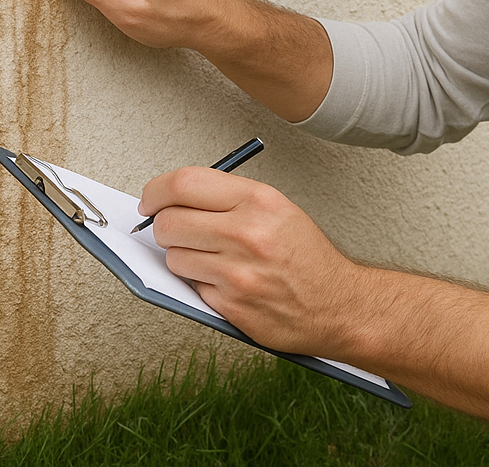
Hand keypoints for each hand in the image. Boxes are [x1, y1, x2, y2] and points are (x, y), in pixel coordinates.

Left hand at [139, 167, 367, 356]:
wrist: (337, 305)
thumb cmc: (307, 257)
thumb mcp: (277, 209)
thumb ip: (228, 199)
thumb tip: (175, 197)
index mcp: (258, 201)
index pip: (184, 184)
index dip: (156, 190)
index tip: (150, 198)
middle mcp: (246, 234)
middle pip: (169, 222)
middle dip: (161, 225)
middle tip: (172, 228)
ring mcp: (237, 273)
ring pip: (173, 257)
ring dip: (181, 256)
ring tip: (208, 257)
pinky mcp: (231, 305)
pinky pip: (190, 286)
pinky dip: (199, 283)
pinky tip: (223, 280)